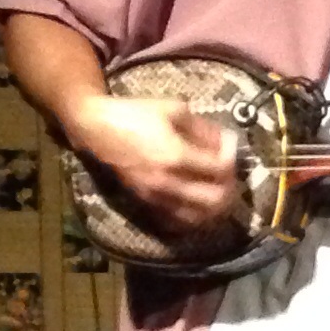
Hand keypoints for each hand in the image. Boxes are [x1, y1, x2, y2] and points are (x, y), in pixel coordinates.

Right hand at [64, 94, 242, 234]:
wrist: (96, 128)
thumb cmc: (135, 113)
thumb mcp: (173, 109)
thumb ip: (204, 128)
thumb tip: (226, 143)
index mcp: (176, 155)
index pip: (220, 169)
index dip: (233, 159)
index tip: (231, 148)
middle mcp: (168, 181)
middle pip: (216, 200)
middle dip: (231, 189)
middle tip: (230, 175)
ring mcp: (156, 196)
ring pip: (200, 217)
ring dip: (216, 207)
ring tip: (218, 190)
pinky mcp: (146, 202)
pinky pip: (178, 220)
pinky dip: (195, 216)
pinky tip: (198, 203)